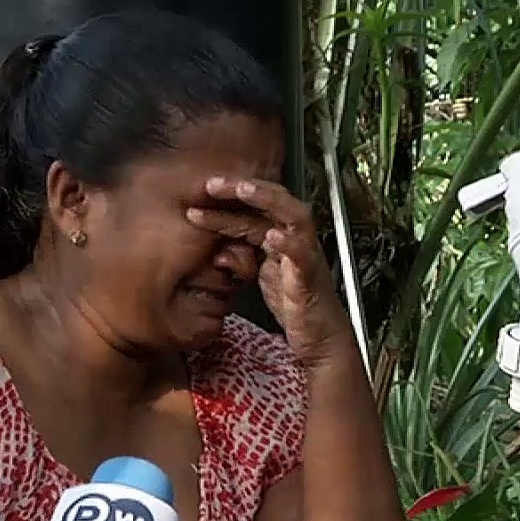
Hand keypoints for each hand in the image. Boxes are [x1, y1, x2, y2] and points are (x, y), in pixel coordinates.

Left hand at [186, 177, 355, 368]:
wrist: (321, 336)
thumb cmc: (294, 303)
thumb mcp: (260, 275)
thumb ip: (242, 258)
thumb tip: (217, 253)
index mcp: (280, 237)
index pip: (252, 210)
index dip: (226, 201)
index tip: (198, 195)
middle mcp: (295, 239)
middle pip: (272, 201)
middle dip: (242, 189)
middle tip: (211, 184)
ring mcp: (306, 254)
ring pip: (292, 216)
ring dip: (268, 200)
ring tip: (243, 190)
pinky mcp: (311, 276)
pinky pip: (302, 255)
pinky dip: (288, 243)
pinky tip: (272, 236)